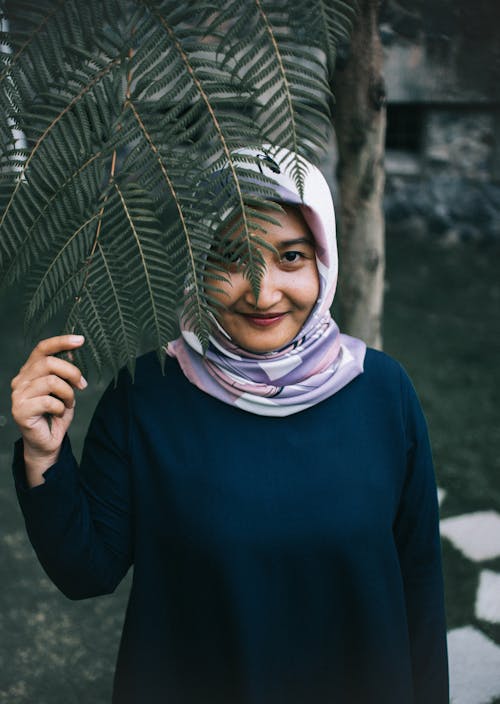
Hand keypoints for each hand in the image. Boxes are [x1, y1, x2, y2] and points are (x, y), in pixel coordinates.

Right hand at [11, 335, 86, 484]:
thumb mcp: (65, 389)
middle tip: (82, 385)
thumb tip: (72, 351)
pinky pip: (49, 401)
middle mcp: (20, 380)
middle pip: (49, 363)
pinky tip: (59, 413)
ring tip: (68, 403)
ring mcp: (18, 395)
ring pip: (51, 381)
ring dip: (68, 394)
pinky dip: (61, 407)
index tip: (81, 340)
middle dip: (72, 372)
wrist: (47, 443)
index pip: (42, 349)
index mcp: (29, 371)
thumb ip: (65, 371)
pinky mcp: (20, 410)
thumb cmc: (55, 414)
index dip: (61, 342)